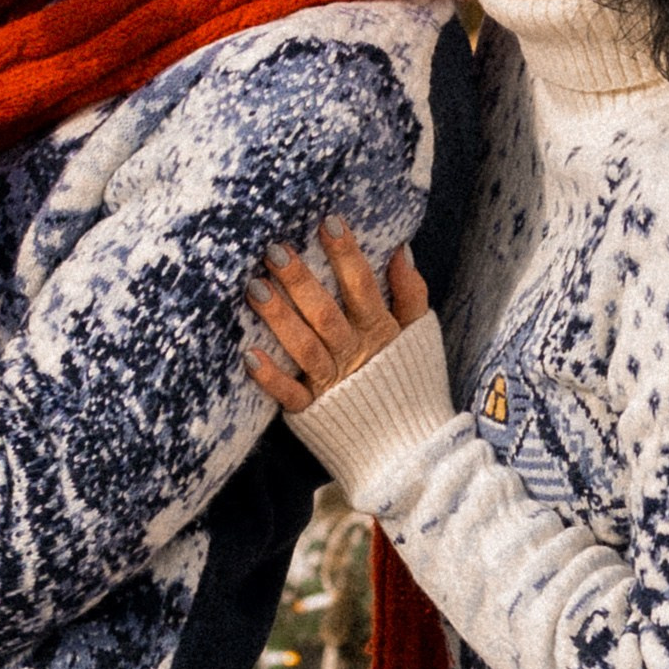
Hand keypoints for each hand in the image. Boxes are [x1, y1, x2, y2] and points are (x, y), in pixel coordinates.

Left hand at [243, 220, 429, 413]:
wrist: (408, 446)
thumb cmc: (409, 379)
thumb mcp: (419, 334)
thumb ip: (412, 294)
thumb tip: (402, 250)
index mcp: (380, 332)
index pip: (362, 287)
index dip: (347, 254)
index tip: (327, 221)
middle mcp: (355, 354)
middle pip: (326, 313)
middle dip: (300, 281)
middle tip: (275, 249)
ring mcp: (332, 384)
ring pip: (304, 347)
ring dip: (279, 318)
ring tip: (254, 288)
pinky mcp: (312, 412)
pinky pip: (290, 394)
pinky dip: (271, 378)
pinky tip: (248, 356)